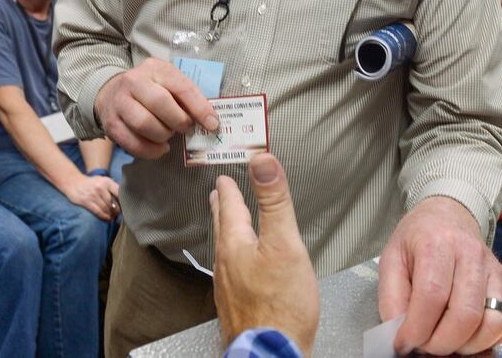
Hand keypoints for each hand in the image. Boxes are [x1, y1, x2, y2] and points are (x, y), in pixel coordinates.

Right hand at [63, 173, 120, 220]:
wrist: (73, 182)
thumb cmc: (90, 183)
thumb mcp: (102, 180)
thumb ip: (111, 187)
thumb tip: (123, 198)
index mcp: (106, 181)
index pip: (119, 192)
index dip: (123, 201)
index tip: (125, 206)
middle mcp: (100, 187)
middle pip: (113, 202)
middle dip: (117, 210)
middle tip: (119, 214)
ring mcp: (93, 194)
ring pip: (106, 208)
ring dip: (111, 214)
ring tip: (113, 217)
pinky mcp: (86, 201)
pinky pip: (98, 211)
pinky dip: (104, 216)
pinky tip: (107, 218)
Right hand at [95, 57, 218, 158]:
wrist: (112, 92)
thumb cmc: (150, 89)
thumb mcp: (169, 83)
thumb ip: (187, 98)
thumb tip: (210, 121)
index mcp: (155, 68)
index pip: (181, 87)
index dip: (200, 107)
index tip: (213, 124)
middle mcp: (134, 81)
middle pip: (160, 104)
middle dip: (179, 121)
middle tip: (187, 129)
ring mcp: (119, 102)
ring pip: (144, 124)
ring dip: (163, 135)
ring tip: (169, 135)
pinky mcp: (110, 123)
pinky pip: (132, 143)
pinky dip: (150, 151)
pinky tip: (159, 148)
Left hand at [210, 153, 318, 355]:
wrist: (273, 354)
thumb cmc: (280, 307)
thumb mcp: (283, 242)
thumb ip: (274, 201)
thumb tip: (262, 162)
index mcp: (235, 244)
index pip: (229, 206)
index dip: (228, 188)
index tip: (223, 177)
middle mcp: (227, 265)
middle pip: (223, 228)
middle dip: (222, 208)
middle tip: (218, 195)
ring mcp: (230, 288)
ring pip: (226, 251)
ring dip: (228, 232)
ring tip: (232, 226)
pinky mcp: (239, 307)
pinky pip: (233, 273)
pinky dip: (237, 259)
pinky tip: (246, 270)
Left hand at [378, 197, 501, 355]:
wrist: (447, 216)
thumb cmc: (416, 241)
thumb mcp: (391, 259)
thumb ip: (391, 297)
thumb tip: (399, 335)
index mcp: (437, 243)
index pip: (432, 295)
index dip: (417, 329)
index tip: (405, 342)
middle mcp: (470, 254)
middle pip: (465, 314)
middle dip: (441, 343)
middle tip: (424, 345)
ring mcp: (493, 269)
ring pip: (493, 323)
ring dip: (467, 346)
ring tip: (446, 340)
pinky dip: (491, 340)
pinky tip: (468, 336)